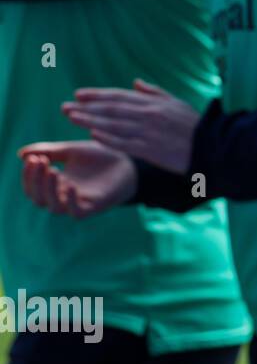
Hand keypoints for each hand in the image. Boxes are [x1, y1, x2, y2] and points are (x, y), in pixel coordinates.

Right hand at [17, 140, 137, 217]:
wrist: (128, 161)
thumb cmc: (99, 157)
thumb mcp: (71, 151)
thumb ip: (49, 152)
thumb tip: (21, 154)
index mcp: (55, 184)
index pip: (33, 187)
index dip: (28, 175)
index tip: (31, 158)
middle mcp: (64, 196)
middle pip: (39, 198)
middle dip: (35, 181)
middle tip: (39, 161)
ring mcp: (79, 203)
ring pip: (54, 206)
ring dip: (49, 189)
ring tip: (52, 170)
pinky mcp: (95, 207)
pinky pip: (77, 212)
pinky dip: (71, 201)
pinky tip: (70, 185)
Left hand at [61, 79, 198, 173]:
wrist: (213, 146)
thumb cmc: (195, 126)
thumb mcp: (177, 103)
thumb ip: (155, 92)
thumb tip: (135, 82)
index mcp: (155, 104)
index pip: (120, 96)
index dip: (97, 95)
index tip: (78, 94)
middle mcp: (150, 115)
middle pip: (112, 109)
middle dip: (86, 107)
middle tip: (65, 106)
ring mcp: (150, 133)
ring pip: (114, 125)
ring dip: (90, 121)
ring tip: (71, 118)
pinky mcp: (152, 150)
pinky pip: (126, 143)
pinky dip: (109, 139)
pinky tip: (93, 136)